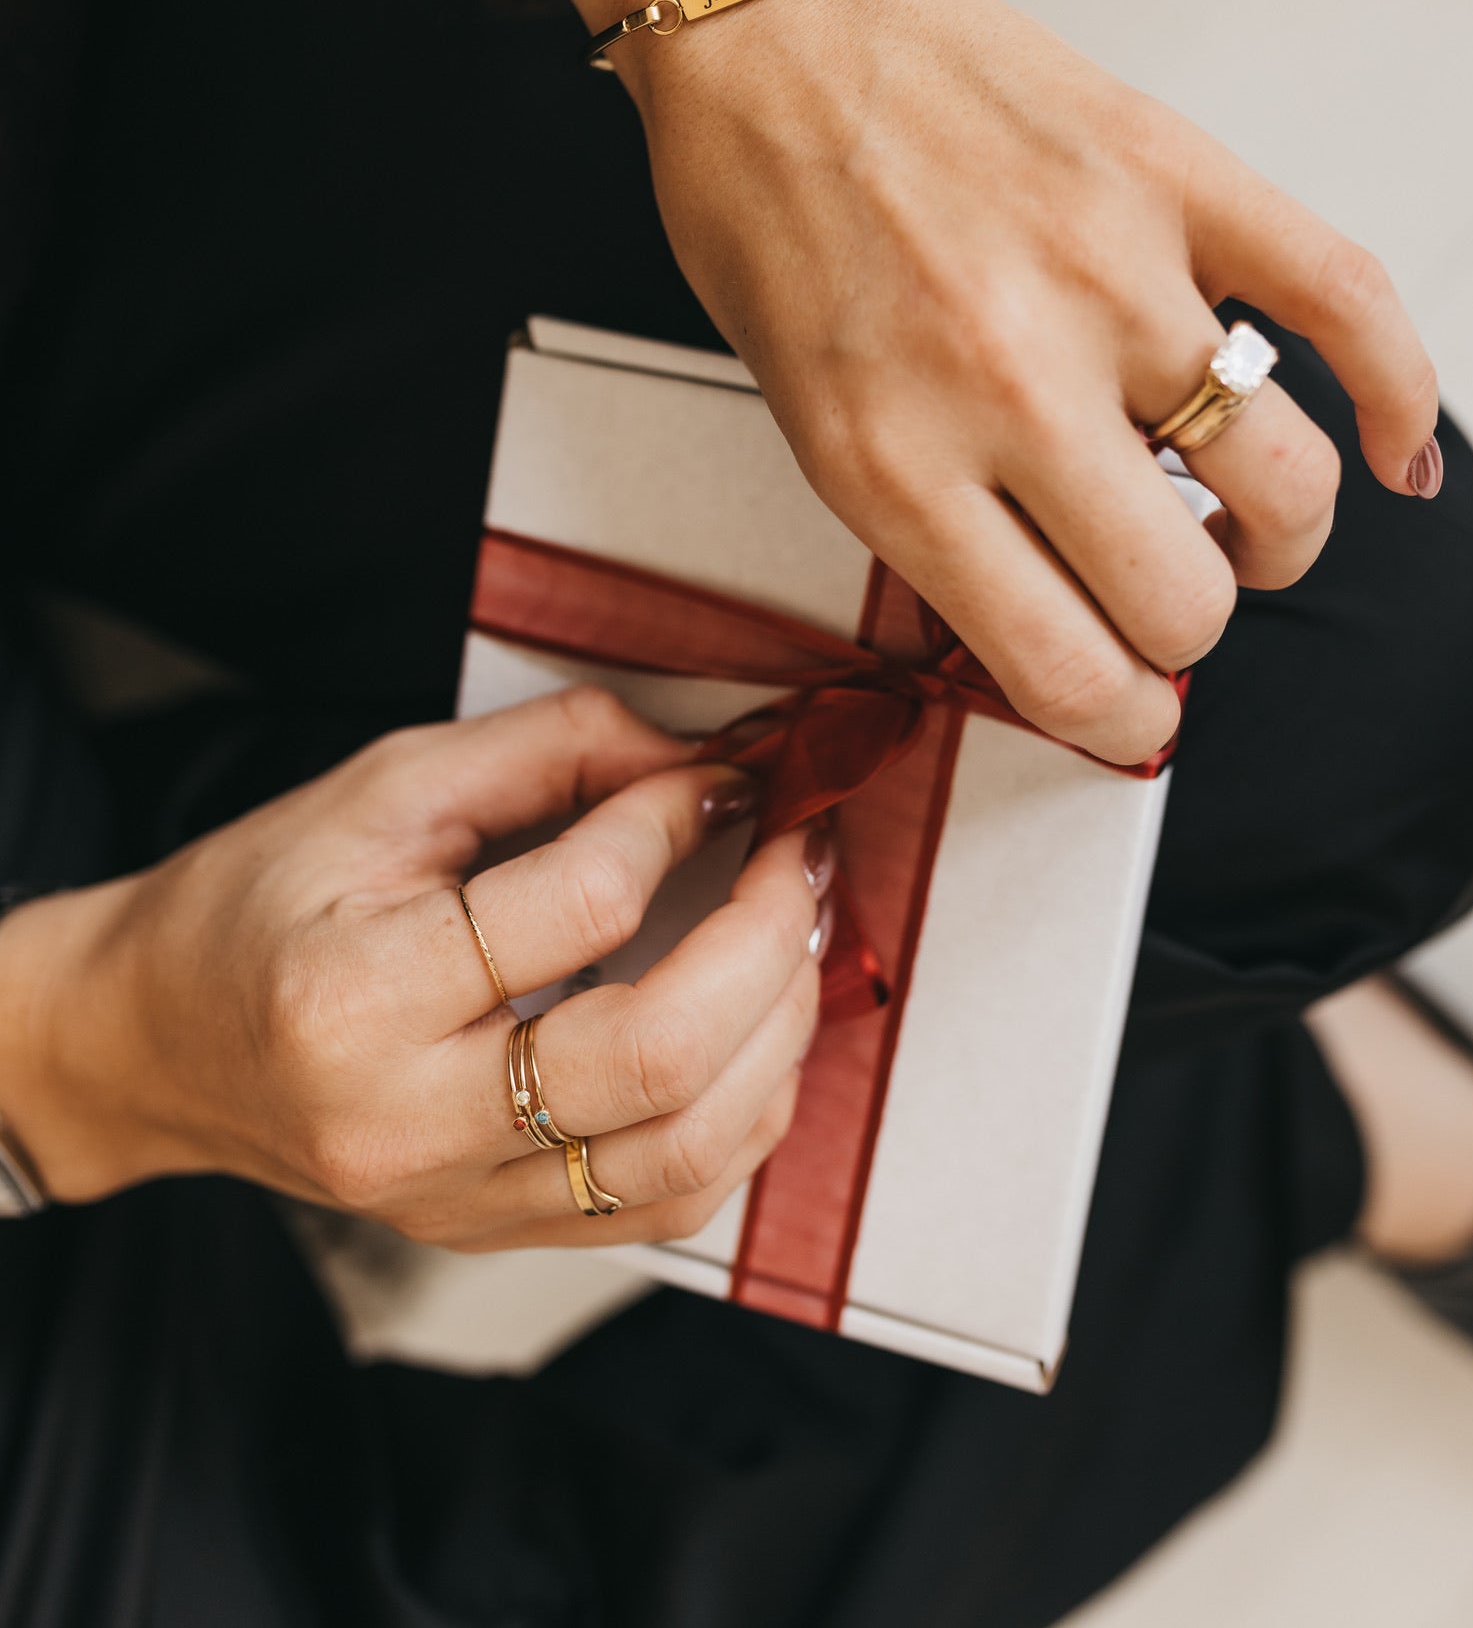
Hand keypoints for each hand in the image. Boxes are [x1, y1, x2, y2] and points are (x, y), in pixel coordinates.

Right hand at [0, 690, 820, 1246]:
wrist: (158, 1039)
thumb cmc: (262, 899)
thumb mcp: (387, 784)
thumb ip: (553, 750)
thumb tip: (707, 755)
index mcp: (357, 992)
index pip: (577, 908)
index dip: (676, 821)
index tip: (722, 779)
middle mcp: (406, 1121)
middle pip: (658, 1059)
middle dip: (768, 941)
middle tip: (802, 856)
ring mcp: (453, 1199)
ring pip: (685, 1152)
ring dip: (781, 1033)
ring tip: (798, 936)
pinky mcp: (488, 1233)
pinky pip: (665, 1206)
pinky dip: (745, 1115)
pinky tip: (758, 1032)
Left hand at [541, 0, 1438, 765]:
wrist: (771, 23)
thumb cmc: (765, 212)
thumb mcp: (798, 416)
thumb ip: (932, 528)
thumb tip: (1067, 622)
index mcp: (891, 463)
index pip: (1066, 670)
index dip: (1118, 723)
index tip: (1130, 717)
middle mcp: (1010, 383)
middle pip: (1185, 602)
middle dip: (1183, 631)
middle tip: (1159, 598)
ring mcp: (1111, 276)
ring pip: (1284, 482)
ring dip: (1278, 537)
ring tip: (1246, 528)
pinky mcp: (1178, 180)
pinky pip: (1346, 306)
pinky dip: (1398, 399)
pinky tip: (1395, 457)